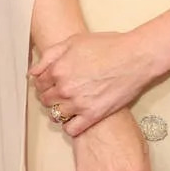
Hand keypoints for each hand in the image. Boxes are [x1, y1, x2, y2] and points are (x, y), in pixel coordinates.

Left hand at [29, 29, 155, 135]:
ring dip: (59, 111)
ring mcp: (78, 104)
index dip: (44, 83)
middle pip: (46, 100)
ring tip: (70, 104)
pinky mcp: (92, 115)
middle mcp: (64, 88)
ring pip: (56, 115)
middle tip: (62, 92)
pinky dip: (71, 126)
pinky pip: (71, 130)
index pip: (39, 83)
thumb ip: (50, 55)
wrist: (136, 57)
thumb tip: (33, 72)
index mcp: (58, 69)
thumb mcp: (75, 40)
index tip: (51, 83)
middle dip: (50, 96)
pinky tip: (77, 117)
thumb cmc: (109, 46)